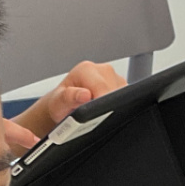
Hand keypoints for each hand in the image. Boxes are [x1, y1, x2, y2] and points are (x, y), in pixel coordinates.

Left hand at [9, 60, 125, 145]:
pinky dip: (117, 106)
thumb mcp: (59, 102)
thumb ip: (69, 97)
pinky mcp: (120, 86)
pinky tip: (105, 110)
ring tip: (97, 112)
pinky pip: (125, 97)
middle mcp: (102, 69)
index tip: (100, 115)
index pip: (103, 87)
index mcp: (86, 69)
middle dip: (108, 106)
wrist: (63, 104)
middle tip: (95, 116)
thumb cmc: (60, 103)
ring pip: (123, 94)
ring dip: (113, 106)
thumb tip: (84, 95)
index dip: (103, 103)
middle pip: (115, 91)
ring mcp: (113, 77)